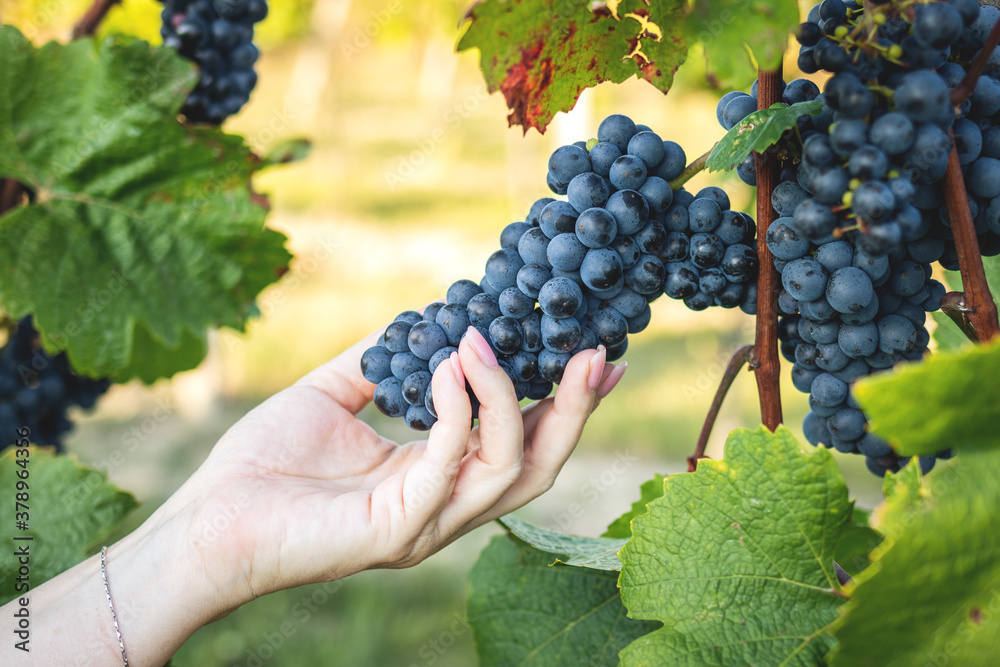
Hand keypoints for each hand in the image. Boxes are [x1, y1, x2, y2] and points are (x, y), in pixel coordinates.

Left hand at [173, 324, 626, 608]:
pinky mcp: (395, 531)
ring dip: (510, 398)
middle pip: (538, 465)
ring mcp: (425, 525)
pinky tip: (447, 366)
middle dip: (574, 410)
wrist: (205, 522)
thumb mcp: (332, 396)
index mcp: (436, 480)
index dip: (564, 403)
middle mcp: (443, 508)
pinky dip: (457, 411)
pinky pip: (447, 466)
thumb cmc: (263, 464)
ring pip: (508, 469)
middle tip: (594, 353)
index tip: (595, 354)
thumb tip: (421, 319)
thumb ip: (381, 362)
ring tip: (490, 342)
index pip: (520, 443)